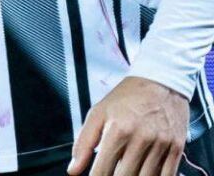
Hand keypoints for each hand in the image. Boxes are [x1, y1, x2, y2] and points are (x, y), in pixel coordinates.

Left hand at [68, 76, 186, 175]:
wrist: (161, 83)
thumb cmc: (127, 98)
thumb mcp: (98, 113)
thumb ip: (83, 143)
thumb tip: (73, 169)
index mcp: (118, 130)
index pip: (103, 169)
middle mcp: (141, 139)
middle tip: (110, 173)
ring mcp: (161, 145)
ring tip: (126, 171)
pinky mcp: (176, 148)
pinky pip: (167, 175)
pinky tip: (144, 173)